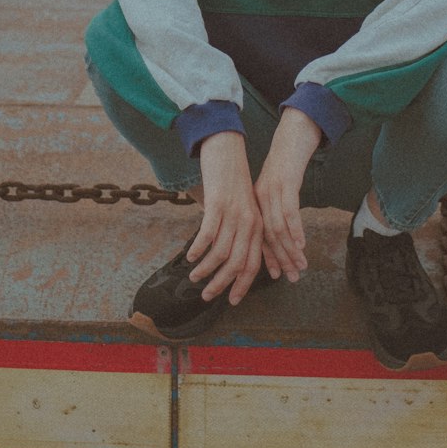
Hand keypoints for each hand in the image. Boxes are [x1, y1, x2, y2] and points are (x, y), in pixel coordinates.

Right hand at [186, 131, 263, 305]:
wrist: (226, 148)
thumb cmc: (229, 179)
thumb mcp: (238, 206)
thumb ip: (234, 229)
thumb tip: (221, 255)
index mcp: (256, 225)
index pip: (253, 263)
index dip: (243, 284)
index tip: (232, 300)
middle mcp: (249, 222)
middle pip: (238, 264)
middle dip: (223, 284)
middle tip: (207, 296)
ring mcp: (234, 213)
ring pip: (221, 253)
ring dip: (207, 269)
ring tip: (194, 277)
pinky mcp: (218, 204)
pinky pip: (208, 234)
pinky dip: (199, 249)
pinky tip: (190, 256)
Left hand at [254, 107, 319, 281]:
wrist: (291, 135)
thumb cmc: (284, 164)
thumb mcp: (274, 188)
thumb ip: (271, 209)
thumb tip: (276, 233)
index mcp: (255, 203)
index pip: (258, 236)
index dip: (266, 258)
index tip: (275, 276)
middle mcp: (260, 200)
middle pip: (268, 237)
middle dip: (280, 260)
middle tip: (292, 279)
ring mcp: (271, 192)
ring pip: (278, 228)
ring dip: (289, 250)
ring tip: (300, 267)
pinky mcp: (284, 183)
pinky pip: (289, 210)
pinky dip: (295, 229)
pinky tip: (301, 244)